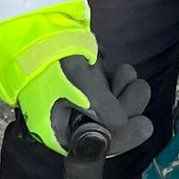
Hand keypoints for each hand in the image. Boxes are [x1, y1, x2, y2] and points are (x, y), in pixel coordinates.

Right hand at [19, 54, 151, 157]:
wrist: (34, 30)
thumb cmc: (51, 61)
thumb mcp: (80, 87)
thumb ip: (104, 110)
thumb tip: (124, 123)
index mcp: (59, 133)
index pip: (95, 147)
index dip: (122, 139)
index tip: (145, 125)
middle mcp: (68, 125)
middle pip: (107, 129)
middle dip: (127, 108)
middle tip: (139, 87)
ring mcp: (77, 106)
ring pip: (112, 110)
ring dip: (126, 92)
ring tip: (127, 73)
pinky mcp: (84, 88)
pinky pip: (109, 94)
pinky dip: (118, 84)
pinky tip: (119, 71)